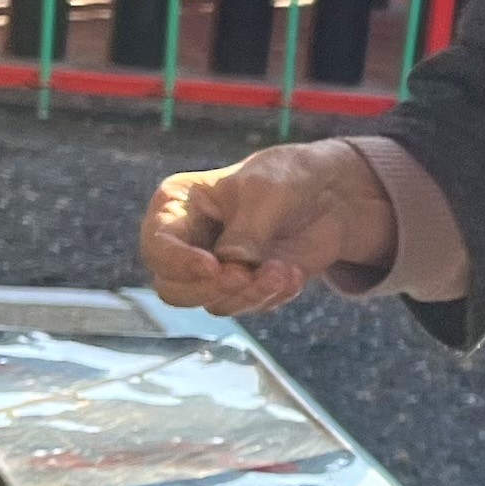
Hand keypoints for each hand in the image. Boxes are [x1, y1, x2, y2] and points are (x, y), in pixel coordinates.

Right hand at [138, 142, 397, 315]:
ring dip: (251, 294)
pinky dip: (271, 296)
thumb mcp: (265, 195)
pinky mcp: (241, 287)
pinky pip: (246, 306)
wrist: (327, 194)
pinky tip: (292, 274)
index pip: (157, 246)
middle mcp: (187, 242)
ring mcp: (213, 268)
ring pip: (213, 303)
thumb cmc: (286, 179)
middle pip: (173, 288)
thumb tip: (230, 267)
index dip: (180, 263)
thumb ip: (245, 233)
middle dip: (212, 289)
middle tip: (246, 277)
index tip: (214, 266)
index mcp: (177, 206)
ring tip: (282, 271)